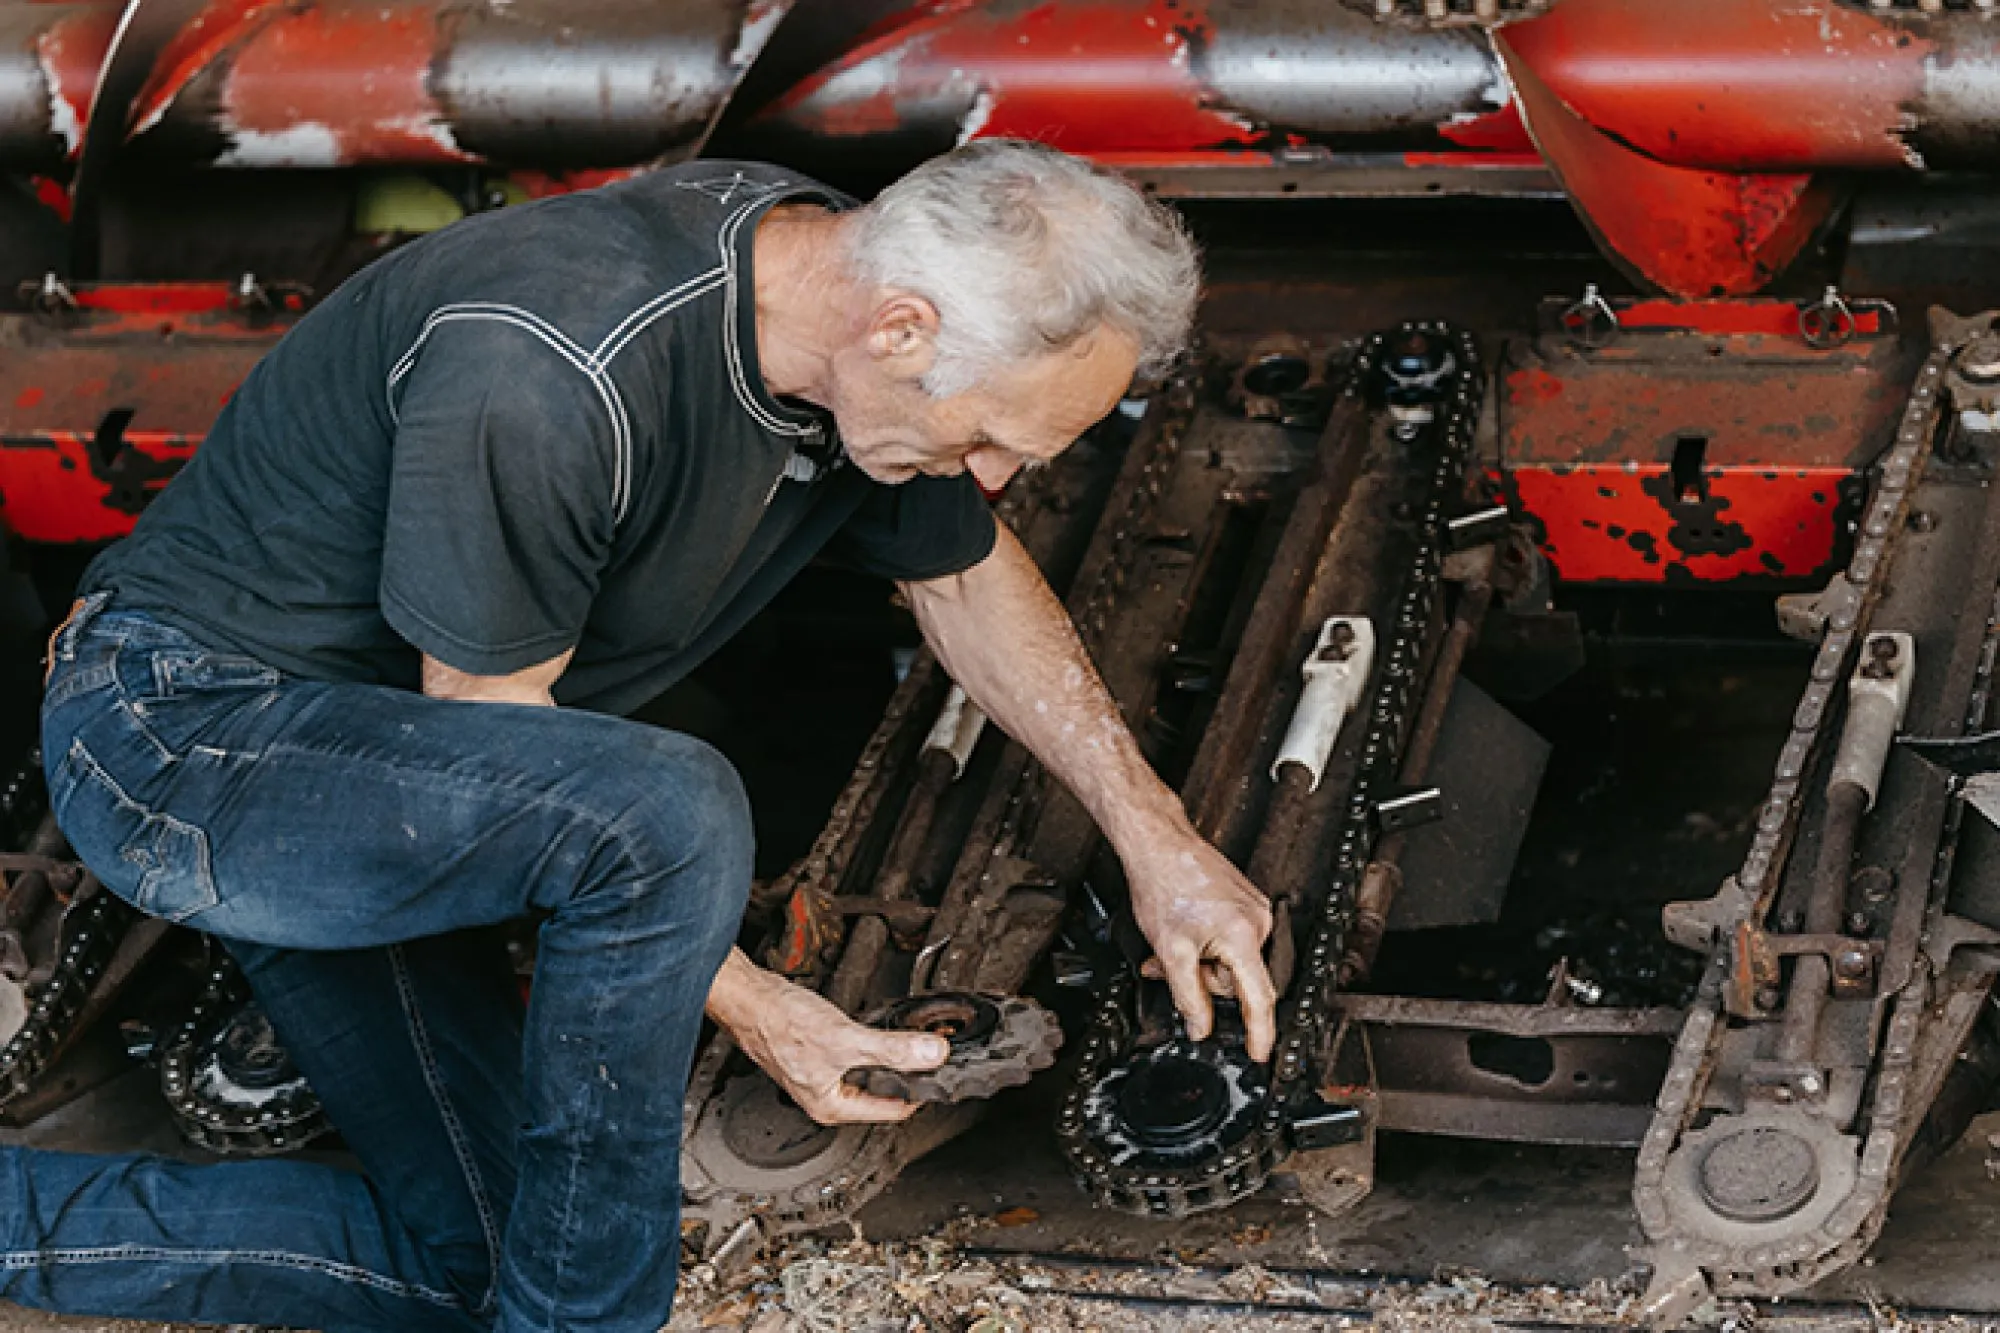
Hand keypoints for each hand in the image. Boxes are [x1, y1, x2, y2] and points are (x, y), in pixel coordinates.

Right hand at [707, 951, 947, 1124]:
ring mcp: (821, 1076)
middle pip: (883, 1092)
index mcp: (833, 1107)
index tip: (941, 1070)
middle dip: (907, 1072)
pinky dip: (871, 1044)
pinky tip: (876, 1029)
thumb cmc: (780, 1024)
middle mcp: (826, 1097)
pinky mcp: (818, 1054)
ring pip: (869, 1073)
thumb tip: (933, 1055)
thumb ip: (894, 1050)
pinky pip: (856, 1056)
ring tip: (909, 1040)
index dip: (921, 1090)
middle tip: (930, 1051)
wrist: (750, 998)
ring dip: (889, 1057)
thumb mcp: (847, 1039)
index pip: (894, 1111)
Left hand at [1120, 823, 1277, 1060]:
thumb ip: (1188, 997)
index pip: (1259, 998)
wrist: (1159, 844)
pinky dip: (1204, 946)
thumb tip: (1200, 1027)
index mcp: (1245, 936)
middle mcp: (1258, 923)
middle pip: (1238, 980)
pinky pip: (1230, 942)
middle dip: (1204, 981)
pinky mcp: (1245, 904)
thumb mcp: (1170, 951)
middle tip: (1170, 967)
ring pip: (1230, 962)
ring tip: (1173, 945)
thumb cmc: (1164, 883)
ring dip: (1200, 963)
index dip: (1259, 1032)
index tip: (1259, 1054)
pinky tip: (1183, 933)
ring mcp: (1253, 911)